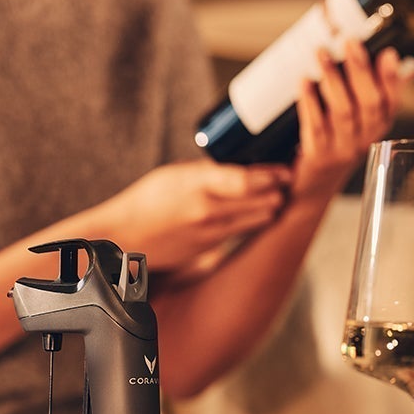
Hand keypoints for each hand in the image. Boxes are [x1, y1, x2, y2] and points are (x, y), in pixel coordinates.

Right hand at [111, 160, 290, 272]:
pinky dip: (251, 221)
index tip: (286, 169)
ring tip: (277, 194)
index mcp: (197, 185)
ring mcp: (210, 233)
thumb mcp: (176, 174)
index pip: (247, 180)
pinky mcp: (210, 249)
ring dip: (270, 207)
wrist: (124, 237)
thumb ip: (209, 171)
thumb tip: (241, 164)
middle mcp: (207, 211)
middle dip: (278, 190)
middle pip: (261, 202)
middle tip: (288, 180)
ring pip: (257, 220)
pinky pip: (241, 232)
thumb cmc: (148, 200)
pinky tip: (256, 211)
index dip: (272, 175)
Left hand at [292, 40, 404, 205]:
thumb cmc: (335, 146)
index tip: (388, 53)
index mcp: (378, 128)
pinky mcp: (318, 155)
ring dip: (333, 79)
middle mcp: (365, 139)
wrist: (311, 188)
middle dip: (360, 70)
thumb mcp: (361, 123)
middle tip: (349, 42)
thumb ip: (375, 93)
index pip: (392, 101)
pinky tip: (304, 82)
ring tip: (322, 54)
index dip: (392, 78)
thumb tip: (396, 60)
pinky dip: (310, 102)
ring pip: (343, 112)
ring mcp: (342, 149)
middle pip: (369, 103)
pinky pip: (315, 126)